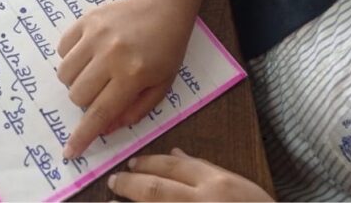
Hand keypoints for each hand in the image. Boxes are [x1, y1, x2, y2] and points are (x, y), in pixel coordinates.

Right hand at [57, 0, 193, 158]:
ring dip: (75, 81)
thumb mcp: (161, 85)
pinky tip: (89, 53)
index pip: (100, 113)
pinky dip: (71, 57)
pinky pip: (62, 49)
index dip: (83, 136)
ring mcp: (96, 35)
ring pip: (65, 75)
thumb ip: (135, 110)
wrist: (163, 6)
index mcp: (132, 74)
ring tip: (95, 72)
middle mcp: (111, 55)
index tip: (69, 152)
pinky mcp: (87, 19)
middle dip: (86, 102)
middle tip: (102, 90)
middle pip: (77, 96)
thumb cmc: (166, 49)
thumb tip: (105, 128)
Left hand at [108, 148, 273, 201]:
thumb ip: (204, 169)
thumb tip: (175, 152)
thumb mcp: (237, 185)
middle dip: (130, 184)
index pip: (175, 166)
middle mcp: (203, 202)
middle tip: (114, 181)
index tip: (131, 164)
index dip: (149, 163)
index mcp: (217, 183)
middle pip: (156, 189)